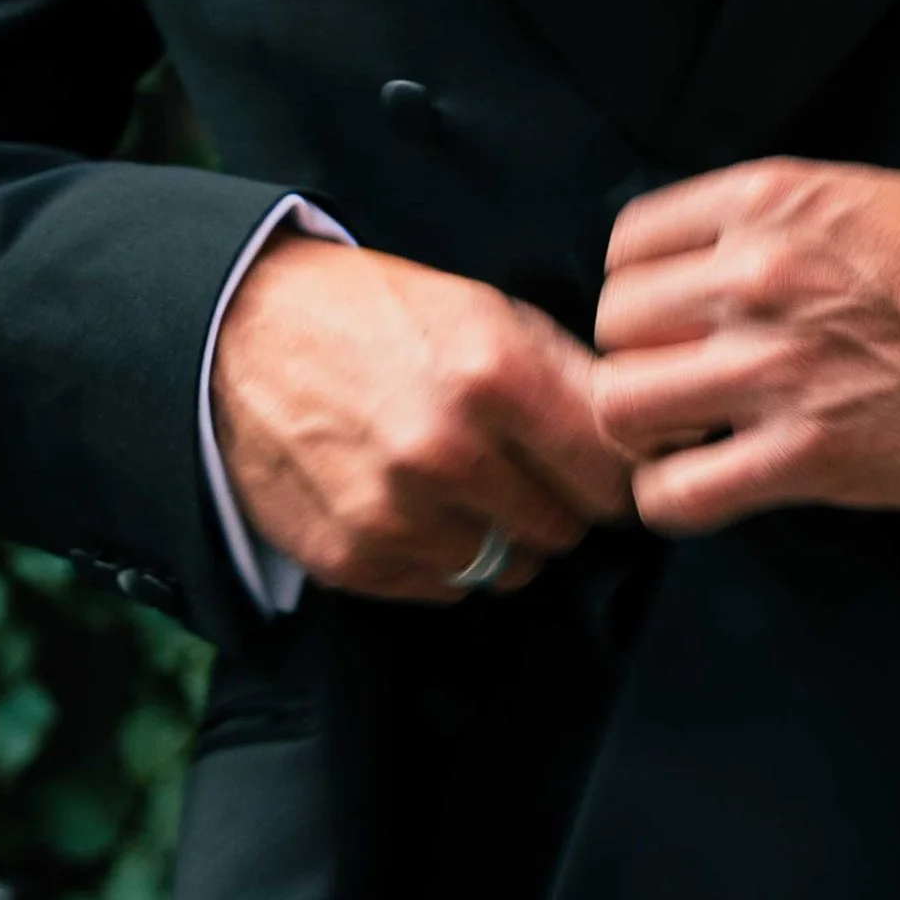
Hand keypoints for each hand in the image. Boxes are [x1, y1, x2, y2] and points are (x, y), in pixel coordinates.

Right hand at [210, 235, 630, 602]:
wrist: (243, 332)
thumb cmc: (376, 314)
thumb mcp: (484, 309)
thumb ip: (569, 374)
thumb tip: (655, 430)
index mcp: (493, 372)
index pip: (613, 473)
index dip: (616, 470)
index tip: (603, 463)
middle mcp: (447, 450)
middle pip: (566, 528)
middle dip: (558, 500)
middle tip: (522, 464)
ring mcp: (394, 512)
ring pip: (509, 568)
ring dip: (502, 535)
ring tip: (465, 483)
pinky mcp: (352, 558)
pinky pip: (445, 590)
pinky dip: (443, 556)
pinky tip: (418, 504)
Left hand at [591, 160, 899, 533]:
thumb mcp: (853, 195)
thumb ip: (762, 219)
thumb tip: (686, 260)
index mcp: (768, 202)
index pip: (626, 245)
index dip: (640, 289)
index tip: (667, 317)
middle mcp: (760, 276)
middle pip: (613, 326)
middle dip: (639, 358)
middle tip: (680, 380)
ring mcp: (780, 367)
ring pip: (623, 406)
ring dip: (647, 430)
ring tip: (687, 433)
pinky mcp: (810, 454)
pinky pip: (678, 494)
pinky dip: (673, 499)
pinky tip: (706, 484)